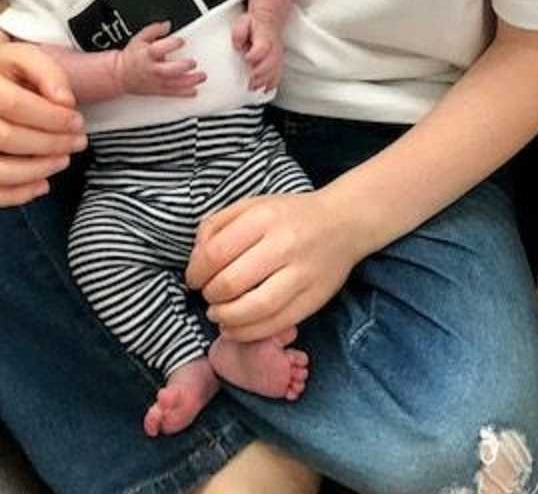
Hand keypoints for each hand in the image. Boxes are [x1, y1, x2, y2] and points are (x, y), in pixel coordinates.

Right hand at [0, 39, 87, 206]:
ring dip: (35, 173)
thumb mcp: (26, 54)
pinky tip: (41, 185)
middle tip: (77, 142)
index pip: (14, 106)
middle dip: (50, 145)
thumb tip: (65, 104)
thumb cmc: (3, 65)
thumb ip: (50, 73)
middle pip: (5, 139)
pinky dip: (12, 196)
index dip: (51, 118)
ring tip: (63, 161)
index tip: (77, 122)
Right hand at [114, 21, 205, 95]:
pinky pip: (172, 93)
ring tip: (201, 76)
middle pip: (168, 70)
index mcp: (147, 55)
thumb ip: (154, 30)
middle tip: (193, 62)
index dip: (171, 44)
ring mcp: (156, 81)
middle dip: (182, 67)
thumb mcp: (139, 38)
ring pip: (174, 83)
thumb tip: (166, 25)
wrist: (121, 75)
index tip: (181, 41)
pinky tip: (194, 90)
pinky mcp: (158, 90)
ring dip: (189, 81)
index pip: (158, 49)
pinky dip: (184, 93)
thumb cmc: (132, 57)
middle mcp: (153, 69)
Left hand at [185, 189, 358, 341]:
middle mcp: (284, 244)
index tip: (193, 279)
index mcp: (263, 217)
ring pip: (254, 309)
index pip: (216, 253)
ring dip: (226, 318)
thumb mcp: (251, 205)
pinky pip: (276, 323)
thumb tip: (196, 261)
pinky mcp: (314, 299)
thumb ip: (217, 225)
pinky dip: (248, 332)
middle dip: (210, 295)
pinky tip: (235, 327)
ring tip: (218, 314)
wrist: (344, 222)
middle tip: (208, 295)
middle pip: (232, 282)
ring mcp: (302, 274)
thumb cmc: (289, 215)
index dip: (196, 272)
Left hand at [231, 11, 282, 91]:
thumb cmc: (254, 24)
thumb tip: (238, 45)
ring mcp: (277, 56)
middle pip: (270, 63)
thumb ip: (239, 33)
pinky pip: (278, 74)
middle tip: (250, 82)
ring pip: (275, 71)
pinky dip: (272, 84)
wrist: (268, 20)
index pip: (262, 48)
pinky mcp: (278, 62)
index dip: (255, 55)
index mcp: (264, 38)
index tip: (246, 58)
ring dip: (265, 81)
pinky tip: (265, 89)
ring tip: (254, 87)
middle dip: (260, 74)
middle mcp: (273, 48)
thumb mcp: (243, 22)